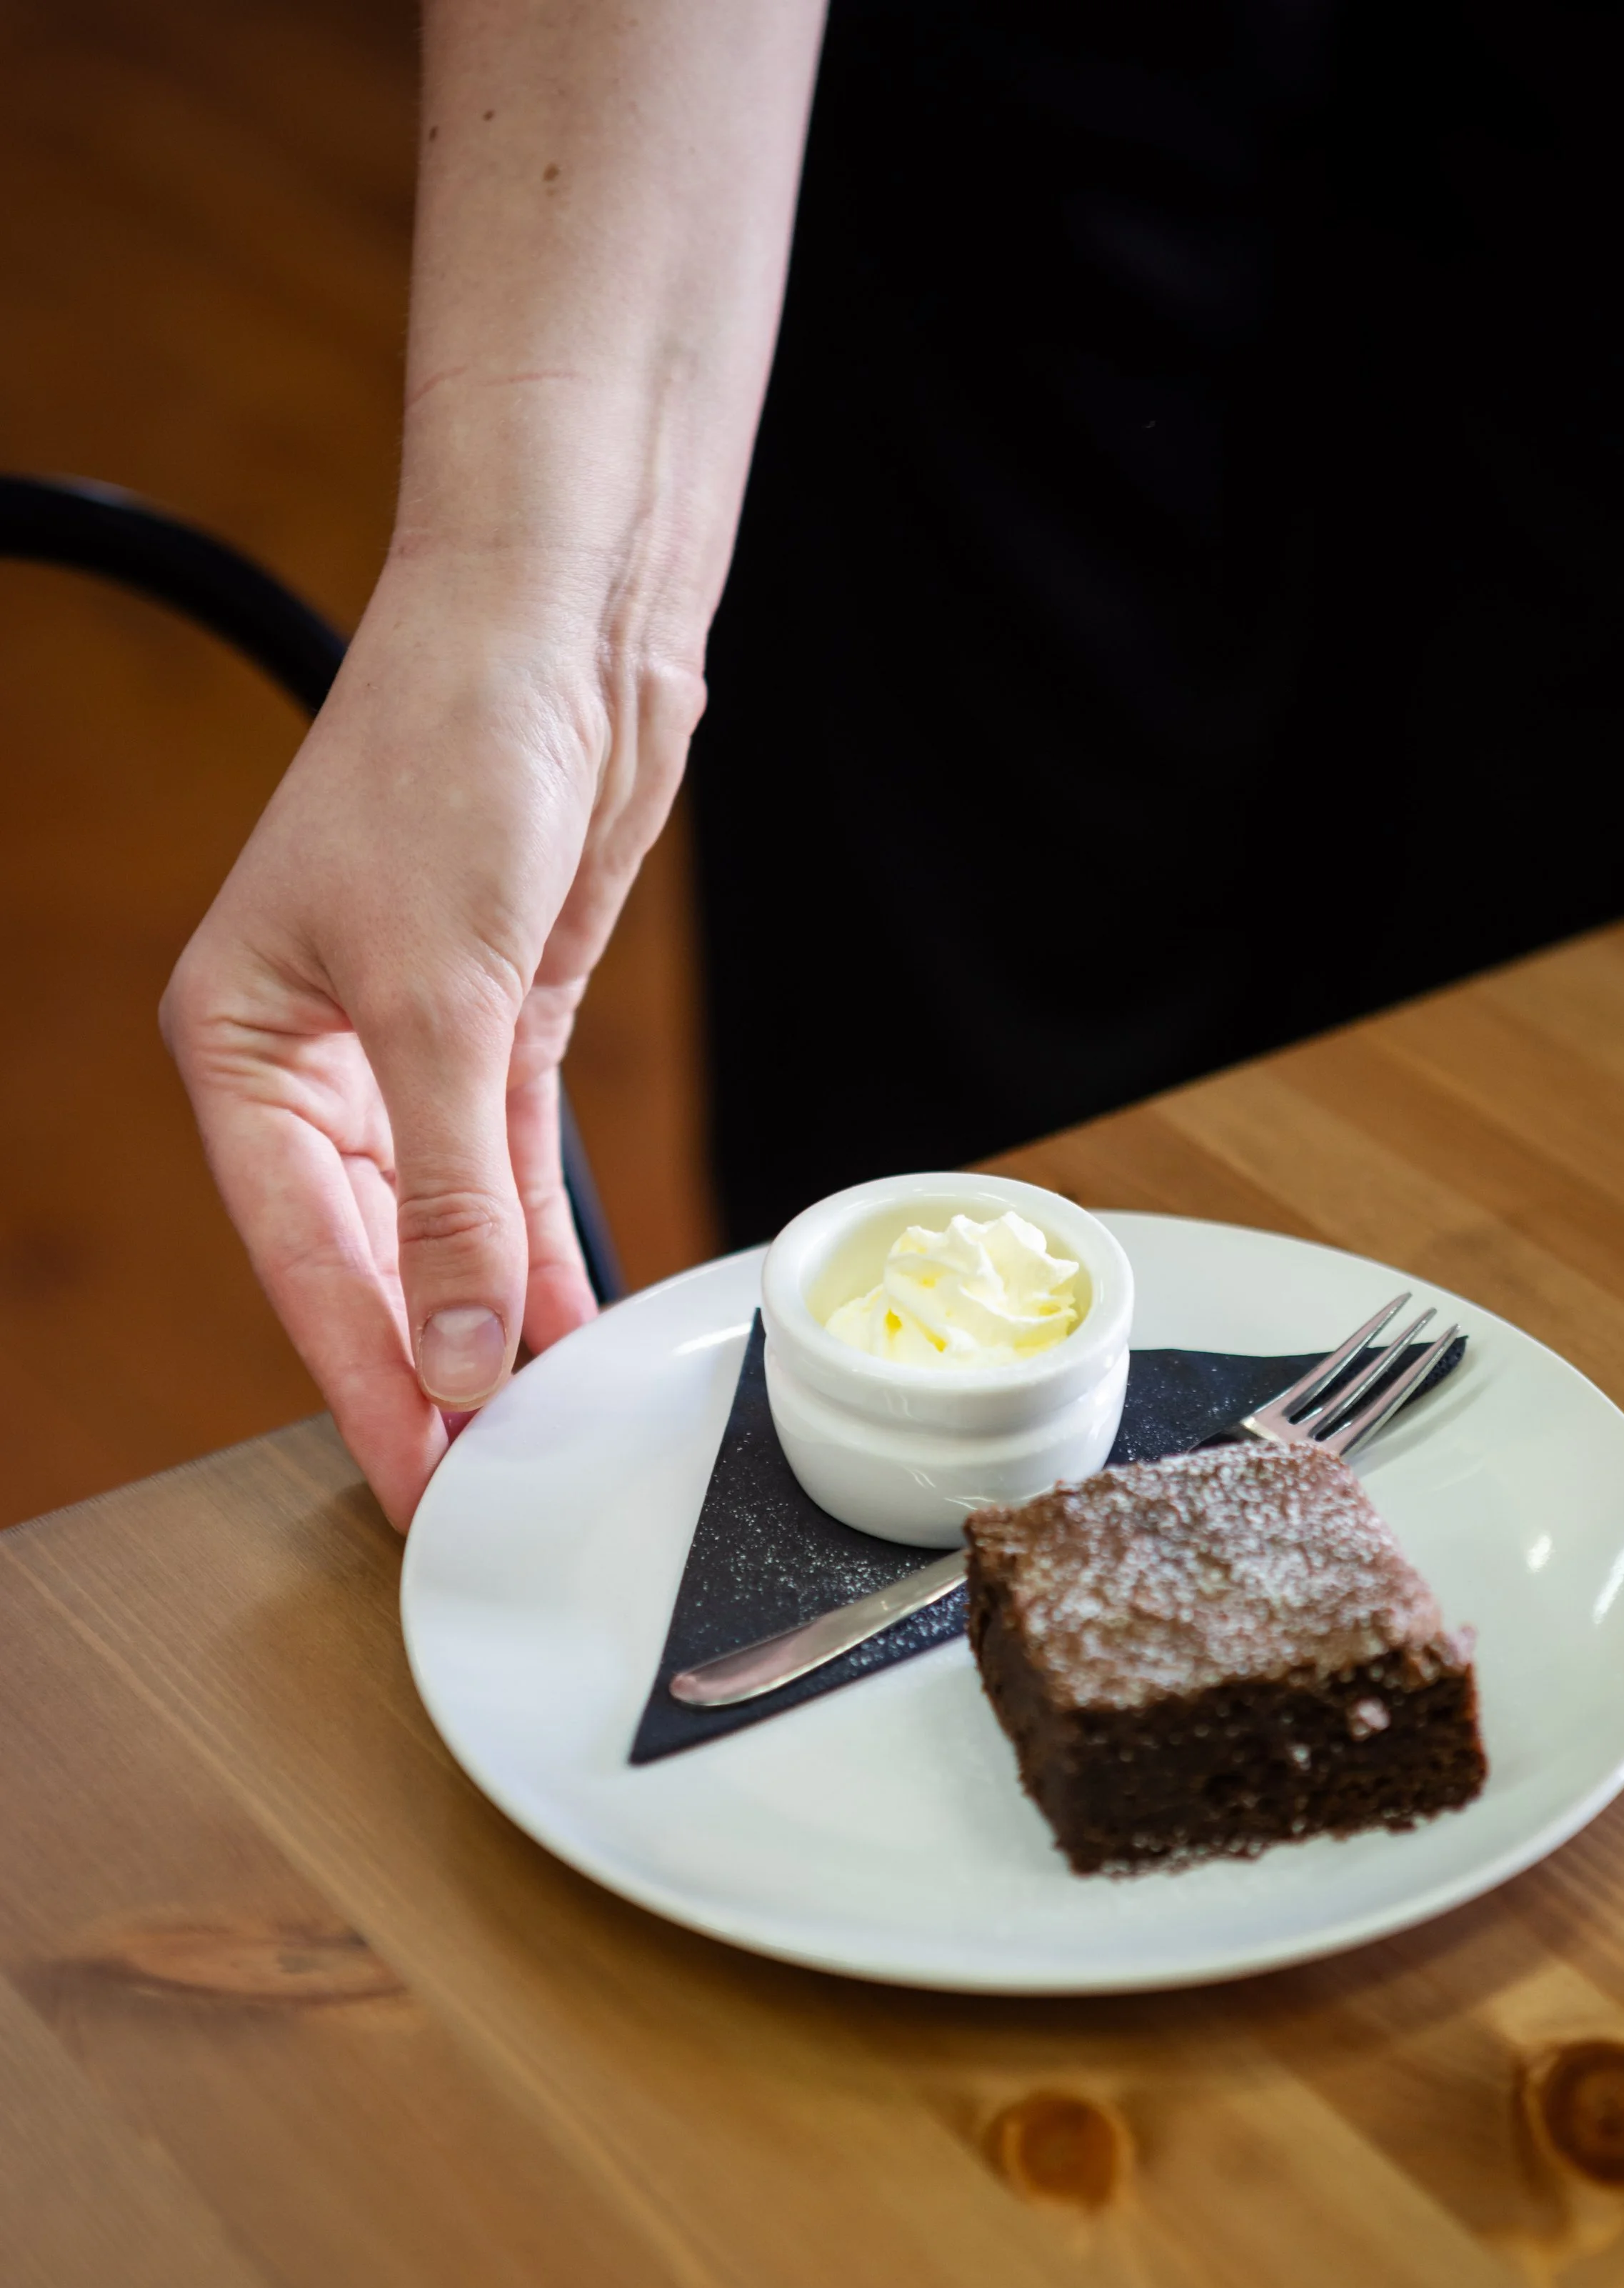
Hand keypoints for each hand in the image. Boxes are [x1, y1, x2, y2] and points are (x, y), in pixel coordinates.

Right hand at [162, 553, 700, 1527]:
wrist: (557, 637)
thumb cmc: (450, 764)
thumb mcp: (440, 1002)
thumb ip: (446, 1192)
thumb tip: (453, 1351)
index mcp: (237, 1043)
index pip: (299, 1252)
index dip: (360, 1373)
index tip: (409, 1476)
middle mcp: (311, 1057)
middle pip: (362, 1254)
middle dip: (417, 1367)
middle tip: (468, 1484)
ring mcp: (405, 1048)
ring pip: (435, 1225)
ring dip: (477, 1325)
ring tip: (518, 1433)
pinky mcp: (494, 1029)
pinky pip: (503, 1175)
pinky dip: (531, 1249)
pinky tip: (555, 1331)